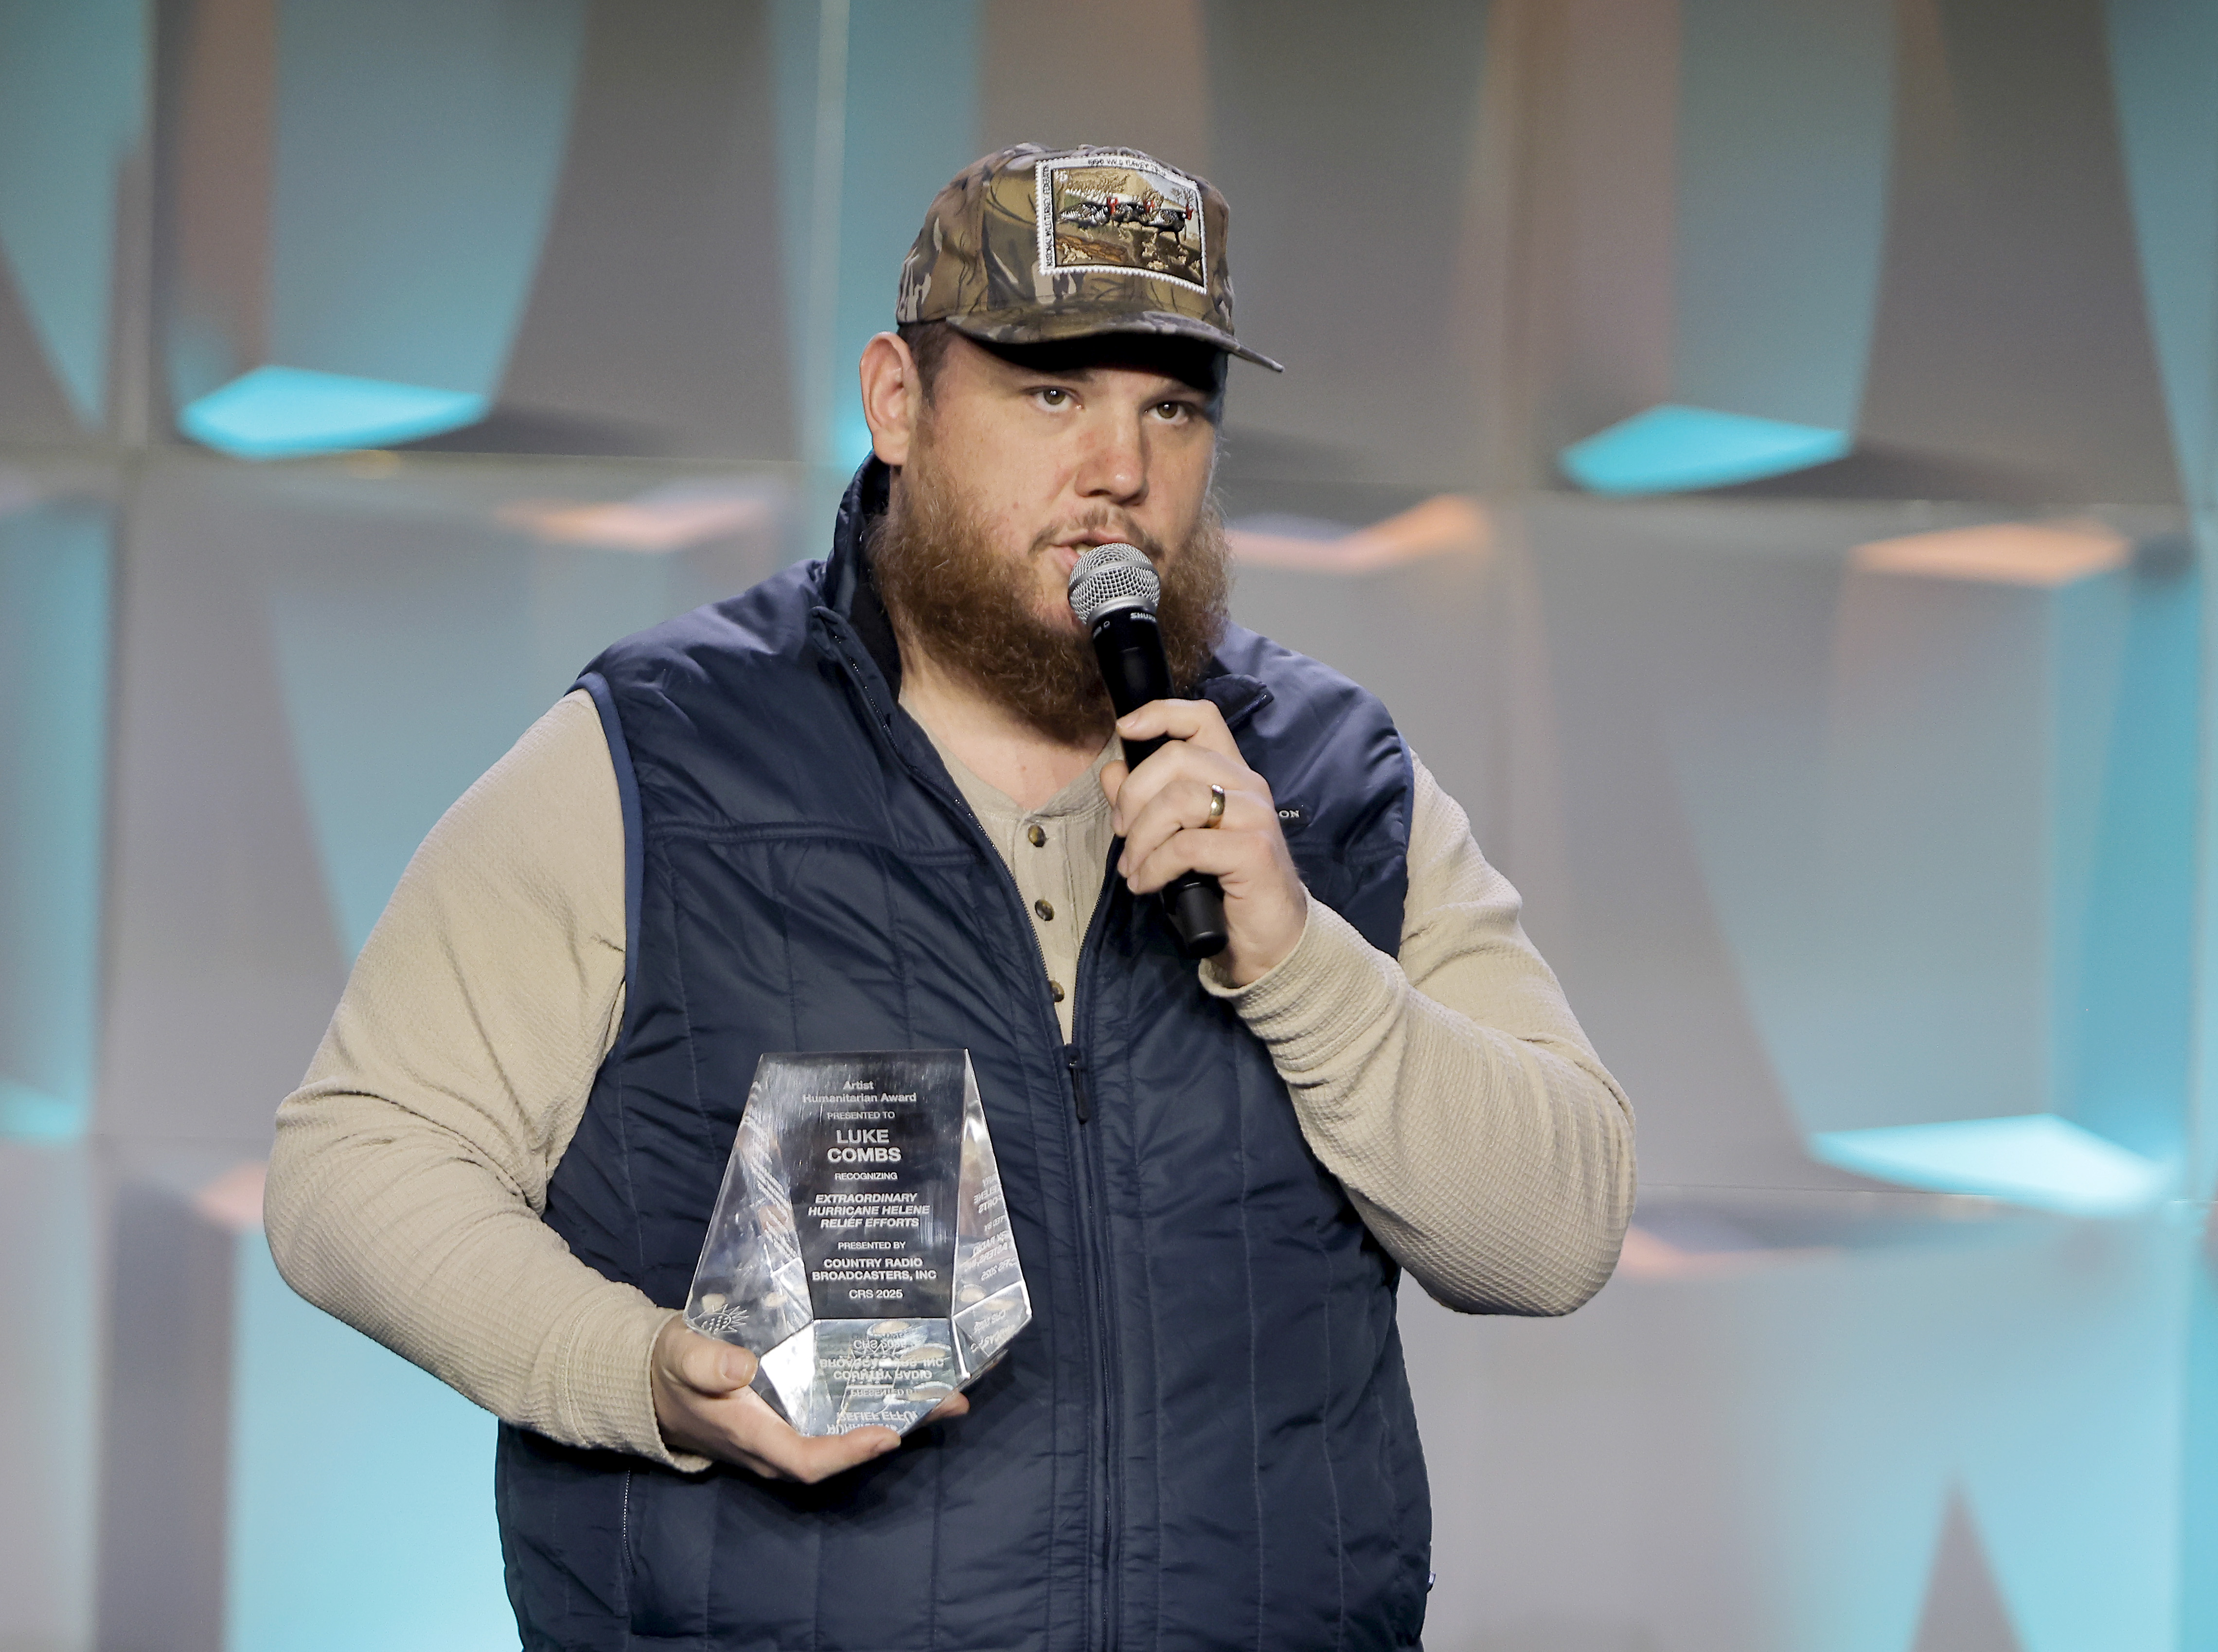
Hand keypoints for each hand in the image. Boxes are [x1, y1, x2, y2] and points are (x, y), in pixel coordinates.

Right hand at [650, 1317, 968, 1480]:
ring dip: (900, 1415)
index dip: (849, 1452)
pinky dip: (877, 1403)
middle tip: (952, 1403)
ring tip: (950, 1392)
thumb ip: (706, 1363)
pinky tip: (908, 1382)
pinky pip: (842, 1419)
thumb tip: (741, 1366)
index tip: (889, 1434)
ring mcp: (790, 1433)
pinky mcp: (796, 1417)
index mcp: (752, 1435)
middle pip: (844, 1451)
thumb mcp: (681, 1356)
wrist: (659, 1383)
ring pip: (850, 1434)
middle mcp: (778, 1445)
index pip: (807, 1460)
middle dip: (898, 1429)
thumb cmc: (671, 1369)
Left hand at [1102, 699, 1306, 986]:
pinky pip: (1187, 845)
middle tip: (1123, 834)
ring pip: (1178, 799)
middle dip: (1133, 795)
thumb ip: (1145, 801)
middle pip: (1177, 757)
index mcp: (1231, 775)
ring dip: (1141, 837)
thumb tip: (1112, 771)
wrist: (1270, 939)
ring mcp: (1255, 816)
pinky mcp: (1255, 851)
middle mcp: (1248, 786)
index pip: (1202, 718)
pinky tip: (1146, 885)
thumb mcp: (1176, 838)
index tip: (1126, 730)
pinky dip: (1155, 866)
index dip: (1161, 713)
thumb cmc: (1221, 887)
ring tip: (1133, 868)